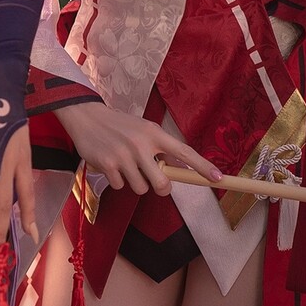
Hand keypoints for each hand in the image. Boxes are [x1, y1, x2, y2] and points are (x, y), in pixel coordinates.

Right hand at [55, 101, 219, 196]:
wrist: (87, 117)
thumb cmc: (120, 126)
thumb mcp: (143, 130)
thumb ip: (161, 148)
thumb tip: (180, 166)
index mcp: (154, 133)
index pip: (184, 151)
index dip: (202, 166)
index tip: (218, 178)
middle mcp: (141, 144)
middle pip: (162, 183)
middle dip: (160, 188)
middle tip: (153, 180)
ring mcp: (124, 156)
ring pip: (141, 188)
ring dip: (135, 183)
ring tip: (126, 167)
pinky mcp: (108, 165)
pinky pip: (121, 186)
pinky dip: (117, 180)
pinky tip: (111, 166)